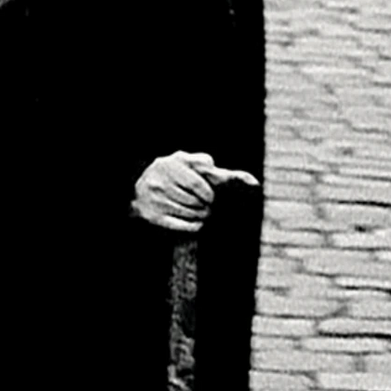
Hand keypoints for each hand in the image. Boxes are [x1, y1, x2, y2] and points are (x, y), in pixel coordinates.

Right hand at [131, 150, 257, 233]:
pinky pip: (182, 226)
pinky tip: (195, 223)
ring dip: (201, 217)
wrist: (136, 187)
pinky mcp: (153, 216)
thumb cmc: (175, 174)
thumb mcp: (193, 165)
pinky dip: (193, 227)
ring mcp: (156, 199)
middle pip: (196, 202)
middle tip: (206, 207)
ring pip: (191, 214)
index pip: (199, 185)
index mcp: (174, 163)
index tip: (211, 197)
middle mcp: (162, 180)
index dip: (209, 194)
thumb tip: (255, 182)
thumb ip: (221, 172)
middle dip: (206, 207)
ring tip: (200, 213)